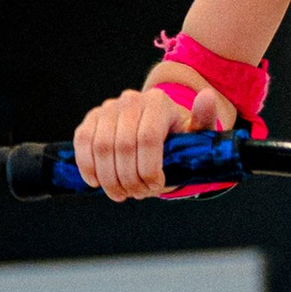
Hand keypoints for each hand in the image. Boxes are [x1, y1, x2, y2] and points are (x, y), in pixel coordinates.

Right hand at [75, 75, 234, 203]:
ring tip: (121, 194)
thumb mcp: (196, 133)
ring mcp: (109, 107)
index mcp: (158, 102)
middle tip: (138, 194)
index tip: (156, 187)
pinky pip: (82, 142)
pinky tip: (96, 183)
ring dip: (109, 178)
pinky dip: (87, 166)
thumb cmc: (179, 138)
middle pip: (123, 146)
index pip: (148, 139)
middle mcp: (131, 100)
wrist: (156, 131)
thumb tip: (208, 97)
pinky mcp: (92, 118)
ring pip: (101, 147)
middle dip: (130, 178)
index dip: (149, 169)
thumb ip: (204, 119)